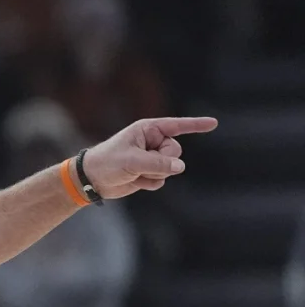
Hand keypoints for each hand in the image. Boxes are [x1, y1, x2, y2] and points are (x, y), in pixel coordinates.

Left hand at [82, 117, 218, 199]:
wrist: (92, 180)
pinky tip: (134, 181)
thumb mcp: (132, 161)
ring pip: (171, 168)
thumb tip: (180, 167)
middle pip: (176, 151)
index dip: (196, 125)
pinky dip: (149, 183)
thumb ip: (158, 163)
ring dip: (153, 174)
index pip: (177, 126)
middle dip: (162, 161)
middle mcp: (153, 142)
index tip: (214, 123)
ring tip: (133, 172)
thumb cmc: (107, 162)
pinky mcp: (149, 173)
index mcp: (148, 130)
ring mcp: (152, 158)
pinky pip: (161, 180)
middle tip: (141, 164)